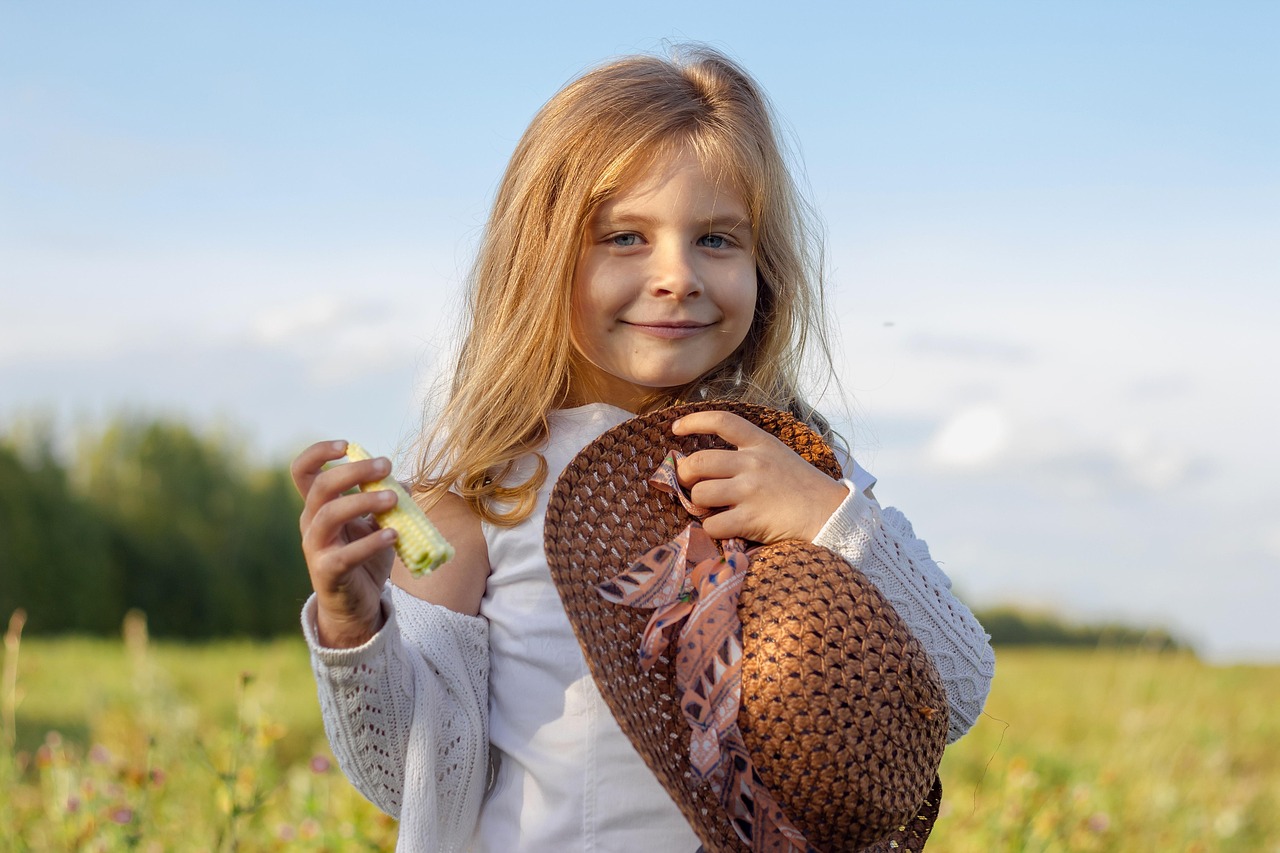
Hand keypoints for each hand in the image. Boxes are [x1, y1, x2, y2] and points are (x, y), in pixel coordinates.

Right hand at [291, 440, 396, 647]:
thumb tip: (402, 481)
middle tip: (385, 465)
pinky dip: (371, 542)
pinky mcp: (328, 572)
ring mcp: (316, 548)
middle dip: (353, 471)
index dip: (318, 453)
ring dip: (362, 501)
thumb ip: (385, 499)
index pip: (303, 471)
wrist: (356, 604)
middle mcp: (311, 523)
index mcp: (319, 506)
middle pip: (320, 487)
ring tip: (393, 499)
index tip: (347, 445)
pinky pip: (346, 554)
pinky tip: (393, 534)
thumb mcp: (377, 523)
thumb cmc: (365, 556)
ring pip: (329, 516)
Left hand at [672, 411, 848, 543]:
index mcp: (761, 443)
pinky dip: (712, 528)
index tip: (675, 428)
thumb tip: (708, 464)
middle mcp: (753, 463)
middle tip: (690, 483)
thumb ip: (748, 455)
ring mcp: (750, 491)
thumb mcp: (778, 456)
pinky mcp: (750, 519)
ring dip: (698, 504)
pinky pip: (712, 524)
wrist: (831, 515)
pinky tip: (724, 527)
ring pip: (700, 494)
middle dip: (685, 475)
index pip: (722, 421)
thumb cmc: (803, 488)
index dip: (693, 421)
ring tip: (711, 508)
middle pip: (698, 462)